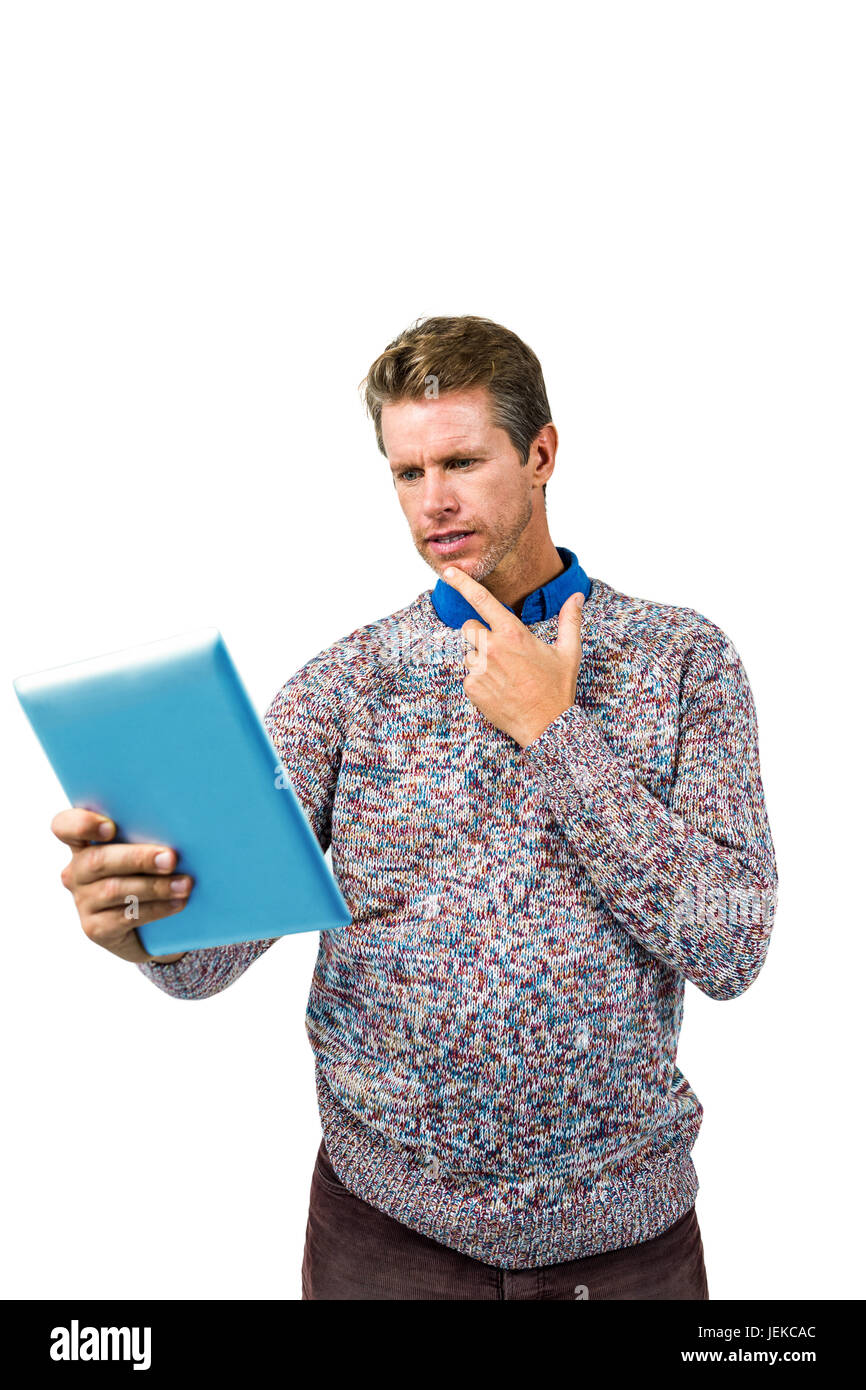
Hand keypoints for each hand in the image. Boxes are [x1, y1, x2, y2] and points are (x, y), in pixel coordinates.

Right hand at [52, 809, 191, 963]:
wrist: (153, 926)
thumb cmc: (151, 874)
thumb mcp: (146, 851)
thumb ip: (148, 836)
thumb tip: (180, 828)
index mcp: (84, 844)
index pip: (64, 826)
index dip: (82, 824)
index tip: (111, 828)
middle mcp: (77, 872)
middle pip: (97, 860)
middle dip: (137, 858)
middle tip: (171, 858)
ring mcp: (83, 901)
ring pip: (114, 890)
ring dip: (155, 886)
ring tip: (185, 884)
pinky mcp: (95, 929)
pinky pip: (125, 917)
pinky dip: (156, 909)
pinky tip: (177, 903)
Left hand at [440, 566, 584, 747]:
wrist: (546, 726)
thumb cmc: (557, 688)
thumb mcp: (569, 652)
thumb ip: (570, 620)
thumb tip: (577, 596)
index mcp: (513, 633)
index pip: (481, 599)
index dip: (462, 582)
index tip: (448, 571)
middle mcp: (492, 648)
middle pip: (469, 627)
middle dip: (480, 635)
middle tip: (501, 652)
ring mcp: (479, 668)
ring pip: (468, 653)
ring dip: (480, 660)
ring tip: (505, 676)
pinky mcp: (471, 687)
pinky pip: (468, 676)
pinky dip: (480, 681)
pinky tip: (499, 690)